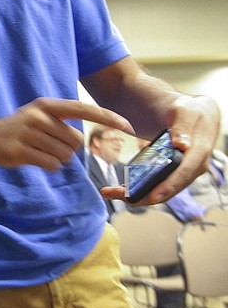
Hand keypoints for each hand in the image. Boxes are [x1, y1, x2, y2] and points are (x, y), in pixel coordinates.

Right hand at [0, 97, 131, 169]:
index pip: (84, 109)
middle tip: (47, 145)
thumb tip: (88, 137)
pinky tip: (32, 158)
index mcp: (47, 105)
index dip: (107, 118)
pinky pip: (51, 164)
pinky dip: (47, 165)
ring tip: (37, 150)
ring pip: (64, 155)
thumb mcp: (40, 116)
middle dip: (67, 149)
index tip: (128, 126)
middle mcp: (39, 116)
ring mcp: (29, 133)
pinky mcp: (22, 151)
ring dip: (55, 158)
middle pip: (75, 141)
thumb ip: (62, 121)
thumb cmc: (19, 129)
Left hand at [104, 94, 220, 205]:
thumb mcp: (185, 112)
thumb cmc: (190, 111)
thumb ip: (182, 127)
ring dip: (137, 195)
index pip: (183, 173)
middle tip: (116, 194)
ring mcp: (183, 173)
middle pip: (169, 188)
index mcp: (199, 154)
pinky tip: (119, 189)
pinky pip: (157, 184)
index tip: (152, 196)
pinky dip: (139, 188)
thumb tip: (181, 145)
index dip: (168, 186)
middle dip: (144, 196)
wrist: (195, 115)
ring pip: (160, 190)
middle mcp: (193, 168)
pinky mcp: (173, 173)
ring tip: (109, 192)